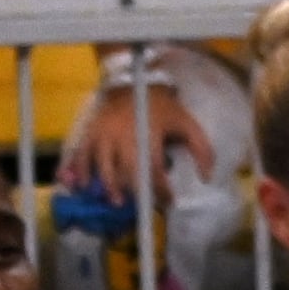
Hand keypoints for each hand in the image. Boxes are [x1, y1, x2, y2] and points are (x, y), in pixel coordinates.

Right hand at [59, 69, 211, 203]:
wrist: (134, 83)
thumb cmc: (164, 109)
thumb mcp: (188, 124)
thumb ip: (202, 150)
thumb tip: (206, 178)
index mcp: (149, 134)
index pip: (155, 168)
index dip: (162, 189)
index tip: (169, 201)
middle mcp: (123, 135)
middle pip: (127, 170)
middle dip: (135, 192)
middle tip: (142, 206)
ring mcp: (104, 134)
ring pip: (103, 166)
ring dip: (110, 187)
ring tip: (117, 202)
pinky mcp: (90, 132)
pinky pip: (82, 154)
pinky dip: (81, 171)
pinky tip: (84, 186)